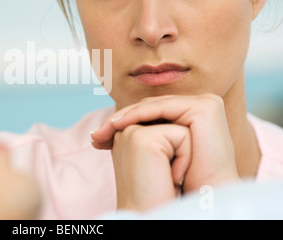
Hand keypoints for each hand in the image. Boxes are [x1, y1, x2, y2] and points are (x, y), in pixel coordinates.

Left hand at [92, 94, 239, 207]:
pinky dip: (140, 114)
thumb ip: (140, 135)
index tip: (97, 137)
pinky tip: (120, 124)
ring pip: (154, 106)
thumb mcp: (155, 153)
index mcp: (190, 113)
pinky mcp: (205, 107)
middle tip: (96, 134)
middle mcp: (199, 105)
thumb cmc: (181, 181)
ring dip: (125, 116)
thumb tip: (101, 134)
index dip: (122, 121)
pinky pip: (164, 108)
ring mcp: (205, 103)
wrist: (205, 197)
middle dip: (120, 120)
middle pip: (150, 107)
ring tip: (104, 130)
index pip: (150, 111)